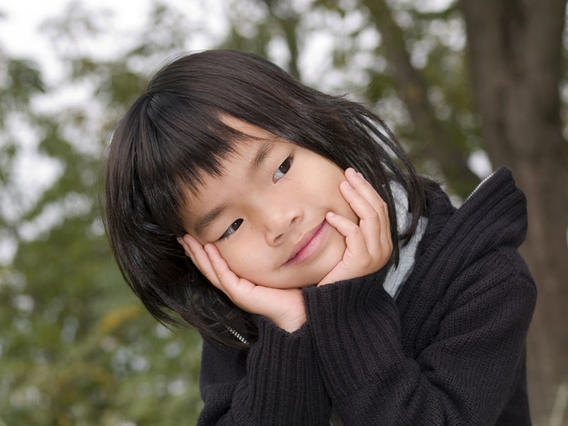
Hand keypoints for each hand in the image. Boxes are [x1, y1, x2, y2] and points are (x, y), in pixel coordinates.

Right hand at [178, 235, 306, 332]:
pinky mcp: (241, 294)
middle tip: (181, 235)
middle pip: (206, 267)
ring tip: (187, 239)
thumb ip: (263, 257)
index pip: (214, 265)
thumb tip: (266, 235)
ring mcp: (235, 292)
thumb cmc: (289, 290)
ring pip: (210, 270)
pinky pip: (224, 275)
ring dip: (198, 254)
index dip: (201, 251)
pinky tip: (208, 248)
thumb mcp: (271, 269)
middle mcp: (233, 288)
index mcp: (237, 283)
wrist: (299, 311)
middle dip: (193, 251)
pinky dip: (215, 261)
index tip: (191, 235)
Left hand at [318, 168, 392, 285]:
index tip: (353, 176)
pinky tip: (330, 216)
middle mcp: (384, 248)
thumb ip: (352, 230)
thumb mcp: (348, 248)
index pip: (380, 209)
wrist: (336, 305)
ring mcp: (375, 255)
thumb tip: (342, 205)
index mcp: (383, 243)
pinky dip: (343, 223)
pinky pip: (355, 235)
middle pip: (378, 208)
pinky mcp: (362, 262)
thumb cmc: (338, 275)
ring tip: (341, 186)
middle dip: (363, 187)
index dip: (368, 190)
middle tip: (347, 173)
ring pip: (370, 217)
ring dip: (355, 198)